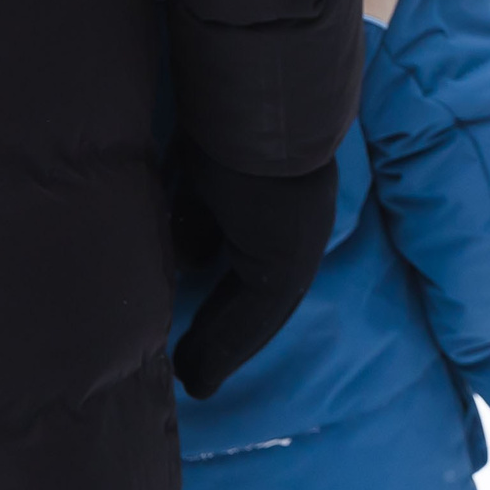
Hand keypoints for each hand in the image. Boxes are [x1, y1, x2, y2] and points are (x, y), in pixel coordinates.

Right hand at [172, 152, 340, 399]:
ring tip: (196, 382)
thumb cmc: (226, 129)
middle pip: (259, 298)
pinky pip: (257, 316)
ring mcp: (299, 245)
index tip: (195, 328)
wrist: (258, 107)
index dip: (225, 301)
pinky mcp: (289, 261)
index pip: (252, 267)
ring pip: (260, 313)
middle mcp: (298, 229)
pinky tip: (203, 375)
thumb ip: (200, 226)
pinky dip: (228, 347)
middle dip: (225, 333)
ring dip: (224, 348)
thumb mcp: (203, 185)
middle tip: (194, 371)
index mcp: (281, 208)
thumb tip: (190, 264)